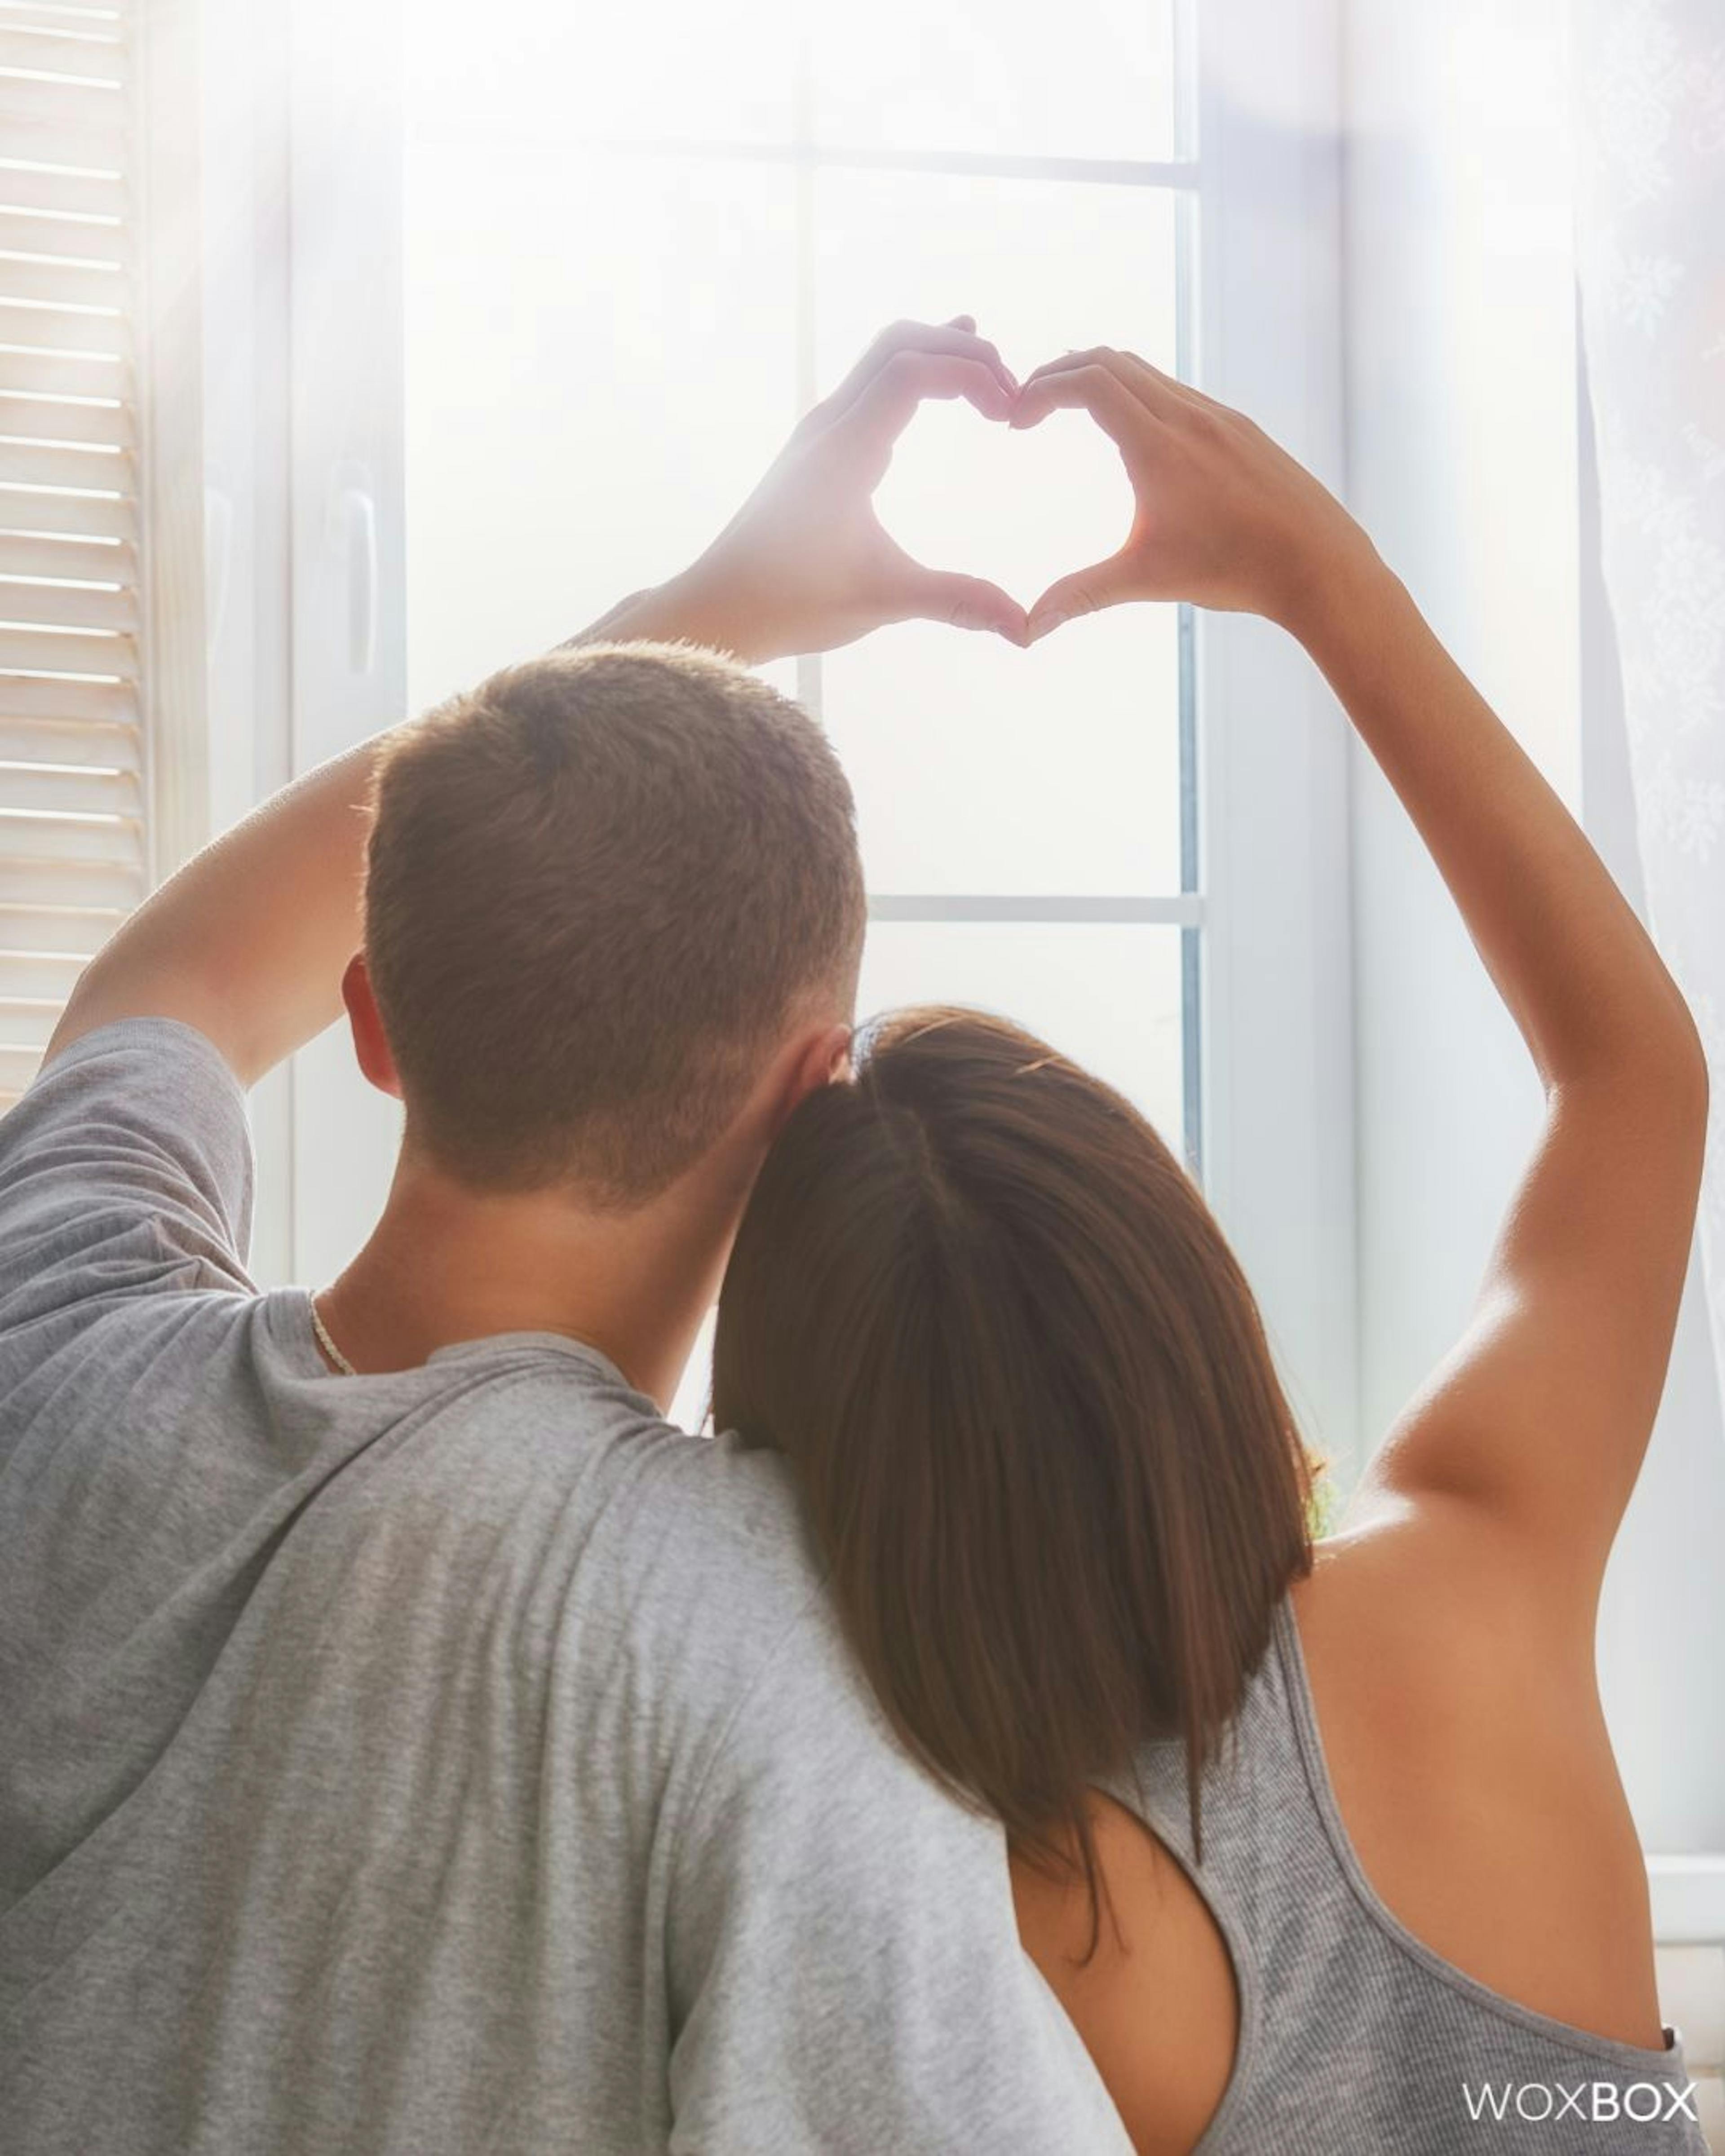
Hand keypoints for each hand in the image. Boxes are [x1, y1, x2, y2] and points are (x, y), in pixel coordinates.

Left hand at [659, 318, 1028, 662]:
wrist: (718, 608)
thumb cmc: (791, 602)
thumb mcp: (883, 599)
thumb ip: (957, 601)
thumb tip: (1024, 629)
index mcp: (845, 449)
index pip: (914, 369)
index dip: (971, 374)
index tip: (1008, 413)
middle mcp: (828, 426)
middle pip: (899, 343)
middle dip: (960, 352)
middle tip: (1007, 391)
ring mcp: (818, 434)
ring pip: (879, 359)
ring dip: (934, 355)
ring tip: (987, 368)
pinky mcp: (814, 451)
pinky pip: (867, 387)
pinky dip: (909, 374)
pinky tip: (931, 385)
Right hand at [1009, 348, 1377, 641]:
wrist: (1319, 562)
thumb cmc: (1235, 569)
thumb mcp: (1146, 580)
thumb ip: (1081, 595)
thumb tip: (1028, 629)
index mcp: (1157, 444)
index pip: (1087, 383)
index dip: (1041, 390)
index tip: (1016, 420)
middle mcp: (1187, 416)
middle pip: (1110, 360)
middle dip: (1060, 374)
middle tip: (1030, 405)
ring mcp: (1218, 416)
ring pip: (1147, 371)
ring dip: (1100, 378)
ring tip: (1071, 409)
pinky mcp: (1240, 427)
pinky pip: (1179, 390)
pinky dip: (1140, 393)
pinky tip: (1135, 431)